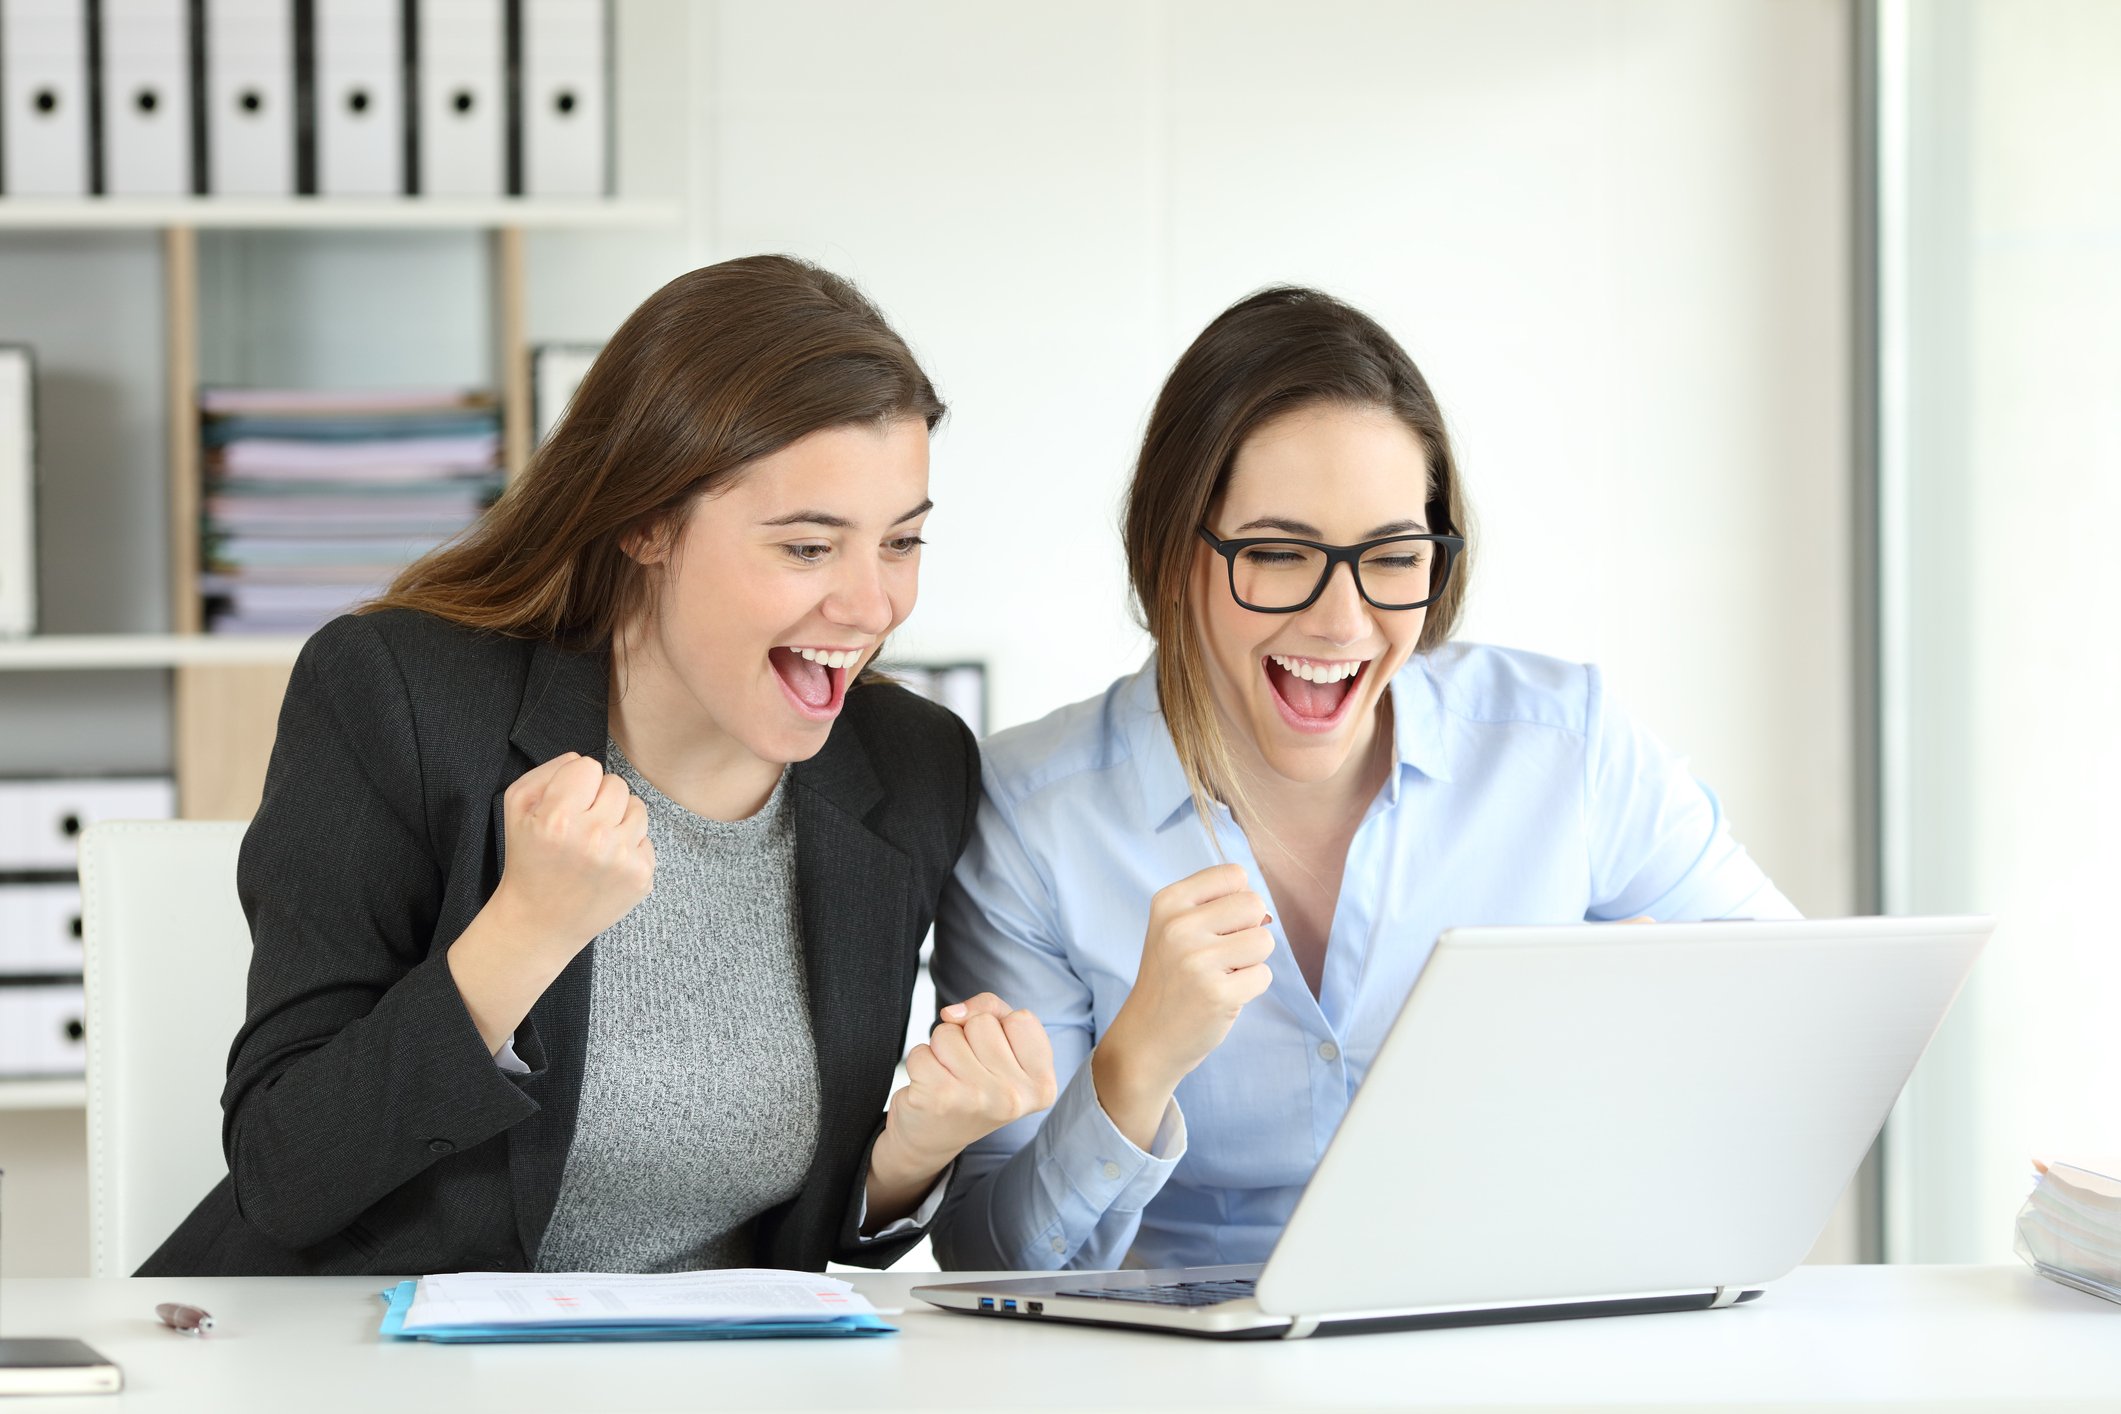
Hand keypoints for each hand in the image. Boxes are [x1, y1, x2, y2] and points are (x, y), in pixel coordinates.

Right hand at [492, 751, 654, 957]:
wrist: (540, 921)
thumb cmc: (528, 860)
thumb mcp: (516, 809)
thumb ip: (548, 772)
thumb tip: (581, 759)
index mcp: (558, 819)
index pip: (589, 766)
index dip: (576, 783)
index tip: (567, 804)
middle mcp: (593, 838)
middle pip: (617, 784)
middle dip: (598, 799)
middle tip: (580, 825)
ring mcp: (621, 860)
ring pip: (638, 807)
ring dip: (618, 819)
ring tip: (594, 842)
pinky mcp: (640, 877)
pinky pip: (646, 838)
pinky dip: (629, 846)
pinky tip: (606, 863)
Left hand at [877, 992, 1057, 1174]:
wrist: (933, 1140)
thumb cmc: (973, 1084)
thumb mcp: (1002, 1048)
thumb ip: (993, 1011)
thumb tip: (951, 1013)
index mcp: (1042, 1085)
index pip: (1022, 1019)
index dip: (1003, 1029)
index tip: (997, 1060)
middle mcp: (1015, 1096)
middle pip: (984, 1023)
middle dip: (968, 1037)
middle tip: (968, 1072)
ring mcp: (977, 1098)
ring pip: (949, 1031)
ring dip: (941, 1048)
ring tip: (948, 1077)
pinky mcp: (939, 1098)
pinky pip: (921, 1050)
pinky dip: (919, 1061)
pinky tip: (929, 1086)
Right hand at [1103, 863, 1273, 1089]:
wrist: (1147, 1037)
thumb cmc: (1172, 978)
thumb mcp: (1175, 929)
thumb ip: (1216, 907)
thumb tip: (1266, 913)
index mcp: (1168, 902)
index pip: (1234, 875)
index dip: (1237, 901)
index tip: (1216, 926)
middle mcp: (1178, 926)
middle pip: (1254, 904)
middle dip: (1248, 929)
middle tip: (1221, 955)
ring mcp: (1197, 961)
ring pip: (1264, 940)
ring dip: (1251, 961)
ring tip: (1220, 975)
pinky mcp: (1217, 993)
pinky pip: (1264, 975)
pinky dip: (1251, 987)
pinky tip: (1222, 996)